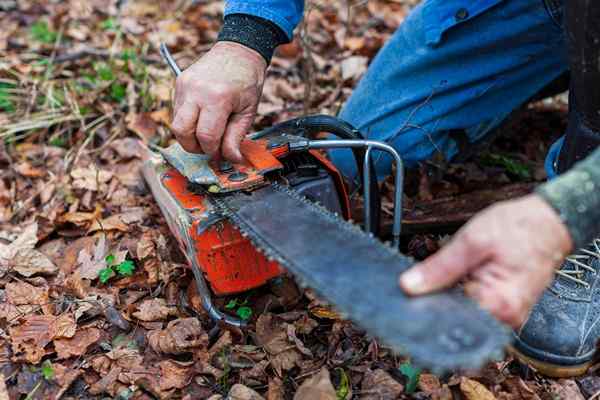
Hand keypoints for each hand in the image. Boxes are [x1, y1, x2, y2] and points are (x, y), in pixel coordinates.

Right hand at [171, 41, 266, 161]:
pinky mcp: (178, 83)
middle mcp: (196, 91)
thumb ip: (236, 137)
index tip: (219, 154)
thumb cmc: (247, 81)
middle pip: (182, 132)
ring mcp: (184, 86)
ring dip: (189, 135)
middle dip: (194, 147)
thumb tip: (232, 160)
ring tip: (207, 132)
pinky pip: (177, 111)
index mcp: (218, 98)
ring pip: (176, 123)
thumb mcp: (248, 111)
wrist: (238, 51)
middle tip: (208, 147)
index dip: (212, 151)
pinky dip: (188, 122)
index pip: (206, 136)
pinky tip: (202, 118)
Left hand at [399, 194, 572, 327]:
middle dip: (437, 300)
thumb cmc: (518, 228)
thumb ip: (440, 267)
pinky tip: (461, 278)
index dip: (427, 305)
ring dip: (450, 296)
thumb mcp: (472, 241)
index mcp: (498, 304)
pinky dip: (462, 294)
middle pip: (456, 318)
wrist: (549, 222)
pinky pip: (475, 306)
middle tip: (431, 277)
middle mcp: (506, 317)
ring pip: (463, 312)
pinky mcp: (505, 307)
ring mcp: (507, 315)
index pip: (448, 318)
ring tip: (453, 272)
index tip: (413, 292)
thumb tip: (409, 286)